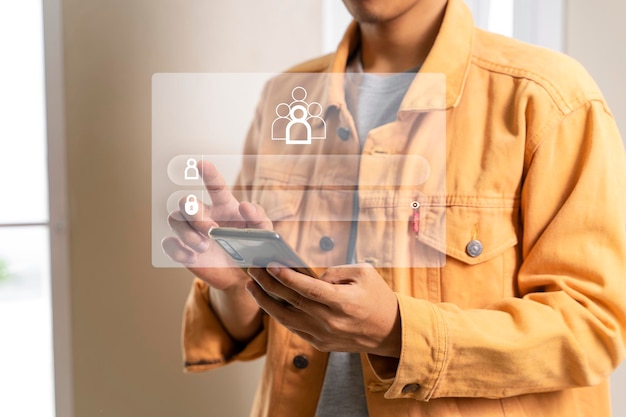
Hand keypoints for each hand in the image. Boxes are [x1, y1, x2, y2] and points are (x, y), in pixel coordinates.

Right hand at [162, 160, 272, 289]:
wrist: (243, 277)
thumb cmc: (253, 250)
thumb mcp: (263, 234)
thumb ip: (260, 219)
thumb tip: (244, 205)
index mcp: (225, 206)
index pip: (215, 185)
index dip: (208, 173)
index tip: (201, 164)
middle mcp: (205, 215)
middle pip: (187, 202)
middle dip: (195, 214)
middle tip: (211, 230)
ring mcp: (192, 232)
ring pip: (174, 219)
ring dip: (187, 233)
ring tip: (204, 247)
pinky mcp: (183, 251)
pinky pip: (168, 243)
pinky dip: (177, 249)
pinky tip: (192, 258)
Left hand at [247, 263, 400, 356]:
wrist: (390, 332)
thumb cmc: (377, 297)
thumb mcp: (364, 273)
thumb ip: (335, 271)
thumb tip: (309, 276)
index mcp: (343, 302)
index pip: (309, 289)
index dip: (288, 277)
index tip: (270, 264)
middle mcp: (330, 321)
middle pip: (292, 302)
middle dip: (268, 284)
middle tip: (253, 268)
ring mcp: (323, 336)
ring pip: (286, 319)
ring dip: (265, 301)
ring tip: (251, 284)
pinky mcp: (319, 344)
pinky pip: (293, 327)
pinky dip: (278, 314)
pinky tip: (267, 300)